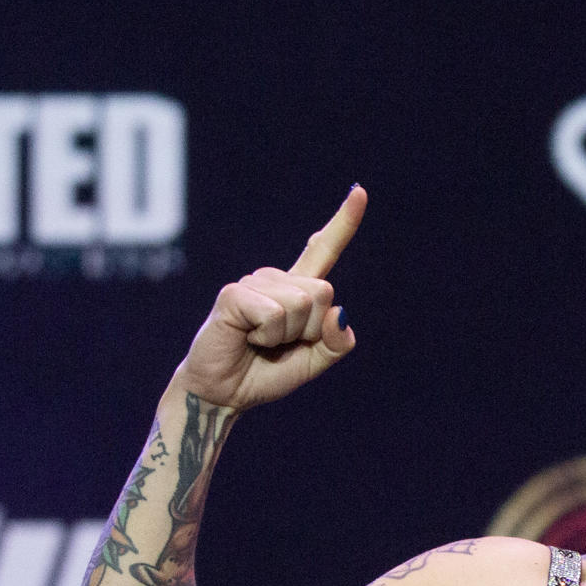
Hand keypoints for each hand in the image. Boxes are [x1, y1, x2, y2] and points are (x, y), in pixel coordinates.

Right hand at [169, 186, 366, 409]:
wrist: (225, 394)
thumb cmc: (265, 373)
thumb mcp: (313, 362)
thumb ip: (336, 342)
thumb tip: (339, 314)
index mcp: (298, 292)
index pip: (323, 251)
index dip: (343, 223)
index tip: (360, 191)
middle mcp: (277, 281)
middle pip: (323, 291)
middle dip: (309, 329)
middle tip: (278, 343)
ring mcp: (254, 284)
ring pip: (300, 304)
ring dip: (285, 335)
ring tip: (258, 342)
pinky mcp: (234, 294)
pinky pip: (274, 312)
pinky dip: (266, 335)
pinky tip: (246, 338)